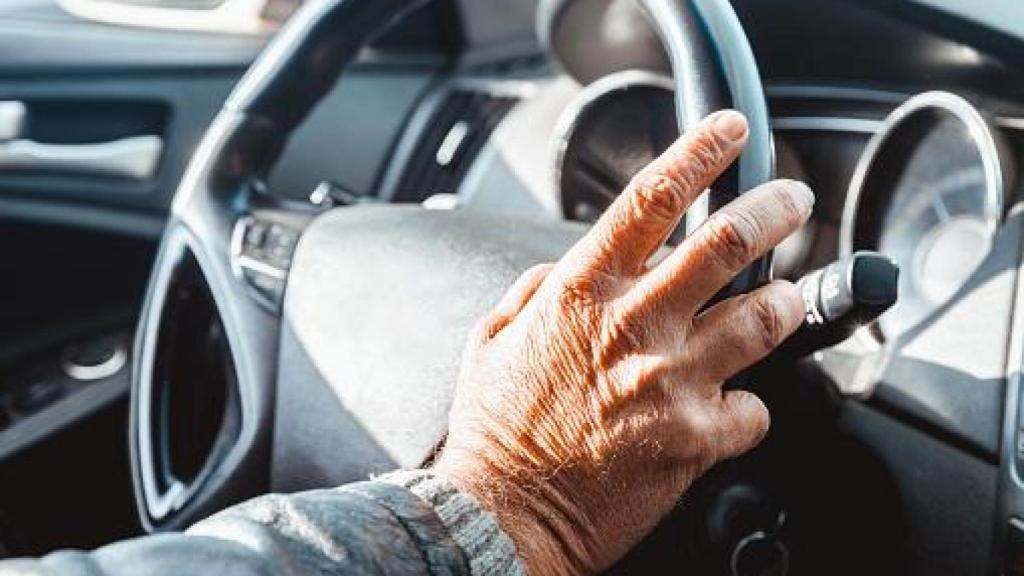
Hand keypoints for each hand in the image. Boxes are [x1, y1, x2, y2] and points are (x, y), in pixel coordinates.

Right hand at [431, 110, 813, 574]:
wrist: (506, 515)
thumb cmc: (498, 429)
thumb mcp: (493, 338)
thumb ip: (539, 289)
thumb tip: (572, 265)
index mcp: (582, 293)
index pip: (650, 200)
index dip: (698, 153)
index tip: (729, 132)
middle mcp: (632, 326)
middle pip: (729, 242)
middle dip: (775, 207)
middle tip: (793, 200)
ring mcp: (671, 382)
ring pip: (765, 317)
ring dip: (783, 302)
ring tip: (781, 301)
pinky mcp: (696, 439)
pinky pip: (755, 409)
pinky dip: (749, 406)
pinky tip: (728, 408)